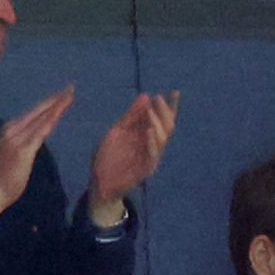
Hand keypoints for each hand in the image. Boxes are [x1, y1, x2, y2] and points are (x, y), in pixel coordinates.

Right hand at [0, 87, 74, 228]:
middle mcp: (12, 129)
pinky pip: (41, 130)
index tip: (61, 95)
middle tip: (71, 88)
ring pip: (41, 117)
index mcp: (8, 130)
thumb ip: (22, 145)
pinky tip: (61, 111)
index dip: (48, 103)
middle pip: (38, 111)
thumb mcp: (11, 156)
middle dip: (56, 99)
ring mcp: (17, 138)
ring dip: (57, 105)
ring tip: (70, 94)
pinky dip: (52, 118)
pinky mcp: (23, 149)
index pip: (32, 113)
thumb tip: (33, 141)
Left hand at [87, 91, 178, 225]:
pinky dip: (152, 142)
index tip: (174, 92)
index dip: (169, 106)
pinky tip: (149, 131)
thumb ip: (131, 116)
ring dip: (157, 124)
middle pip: (167, 127)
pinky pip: (152, 155)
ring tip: (151, 112)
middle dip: (164, 112)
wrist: (100, 182)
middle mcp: (152, 145)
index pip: (162, 118)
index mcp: (146, 135)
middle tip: (158, 99)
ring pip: (162, 139)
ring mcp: (150, 157)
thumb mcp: (118, 131)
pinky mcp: (146, 169)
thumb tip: (145, 96)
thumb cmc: (108, 156)